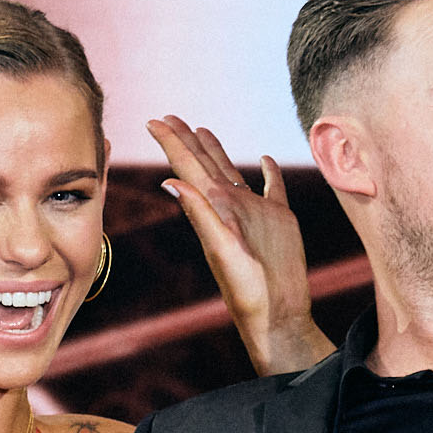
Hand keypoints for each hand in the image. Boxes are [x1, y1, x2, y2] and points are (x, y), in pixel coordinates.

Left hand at [149, 116, 312, 361]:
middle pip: (204, 164)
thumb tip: (170, 181)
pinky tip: (266, 161)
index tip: (153, 120)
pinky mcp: (279, 220)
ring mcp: (255, 212)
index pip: (187, 168)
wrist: (279, 315)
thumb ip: (201, 216)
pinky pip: (274, 188)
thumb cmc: (248, 291)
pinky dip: (270, 173)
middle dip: (186, 141)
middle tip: (169, 117)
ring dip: (217, 151)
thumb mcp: (223, 251)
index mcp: (213, 209)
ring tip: (202, 130)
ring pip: (232, 172)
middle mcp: (230, 206)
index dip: (170, 143)